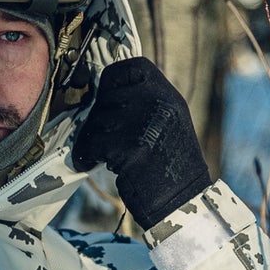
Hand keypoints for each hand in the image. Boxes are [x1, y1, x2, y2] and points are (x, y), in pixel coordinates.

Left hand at [71, 57, 211, 228]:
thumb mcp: (168, 121)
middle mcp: (158, 103)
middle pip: (106, 98)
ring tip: (109, 154)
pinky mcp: (130, 148)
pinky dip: (86, 155)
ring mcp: (144, 124)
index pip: (129, 68)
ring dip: (94, 139)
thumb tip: (103, 94)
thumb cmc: (170, 164)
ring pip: (96, 121)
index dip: (112, 81)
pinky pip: (92, 143)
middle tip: (109, 139)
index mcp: (168, 95)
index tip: (107, 98)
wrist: (182, 200)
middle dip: (100, 119)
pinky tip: (93, 163)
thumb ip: (142, 102)